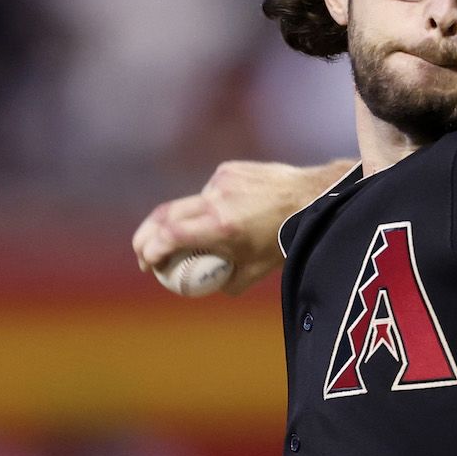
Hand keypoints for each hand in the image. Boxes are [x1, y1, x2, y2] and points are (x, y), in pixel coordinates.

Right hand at [132, 159, 344, 294]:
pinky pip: (210, 191)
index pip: (170, 236)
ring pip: (190, 204)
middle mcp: (216, 200)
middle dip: (146, 236)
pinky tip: (235, 213)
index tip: (148, 264)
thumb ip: (228, 281)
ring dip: (186, 222)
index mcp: (222, 227)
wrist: (313, 198)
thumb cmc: (287, 239)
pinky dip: (212, 205)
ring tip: (208, 236)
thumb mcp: (258, 270)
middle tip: (143, 253)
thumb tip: (207, 286)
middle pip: (163, 216)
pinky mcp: (228, 169)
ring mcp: (221, 181)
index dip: (151, 250)